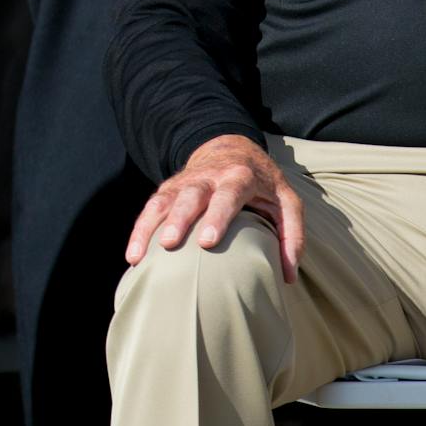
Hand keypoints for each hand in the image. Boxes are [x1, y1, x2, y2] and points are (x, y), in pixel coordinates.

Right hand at [125, 134, 303, 282]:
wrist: (230, 148)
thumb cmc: (263, 183)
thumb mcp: (287, 202)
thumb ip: (292, 235)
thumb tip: (288, 277)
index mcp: (240, 177)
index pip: (227, 195)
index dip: (216, 217)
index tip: (206, 242)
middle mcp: (209, 176)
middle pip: (190, 196)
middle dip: (178, 220)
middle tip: (170, 245)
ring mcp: (185, 182)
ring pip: (164, 201)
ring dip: (150, 226)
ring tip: (139, 256)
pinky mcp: (169, 189)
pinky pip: (151, 207)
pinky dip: (140, 229)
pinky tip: (133, 255)